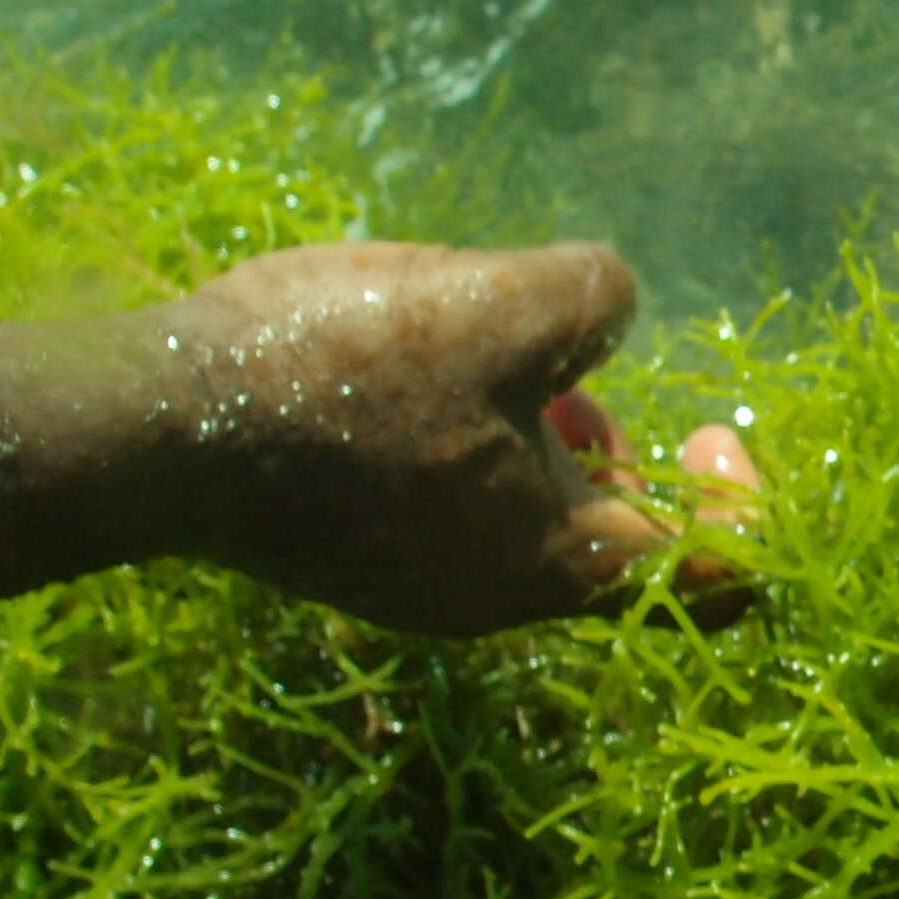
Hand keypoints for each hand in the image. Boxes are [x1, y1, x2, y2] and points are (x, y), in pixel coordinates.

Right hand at [147, 240, 763, 636]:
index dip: (746, 505)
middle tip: (584, 380)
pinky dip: (471, 450)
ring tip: (500, 358)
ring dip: (545, 444)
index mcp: (559, 563)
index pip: (716, 577)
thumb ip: (594, 299)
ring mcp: (420, 586)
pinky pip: (455, 514)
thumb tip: (609, 307)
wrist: (151, 424)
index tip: (713, 426)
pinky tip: (418, 371)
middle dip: (628, 458)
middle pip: (619, 547)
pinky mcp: (356, 558)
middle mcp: (498, 598)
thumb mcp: (502, 302)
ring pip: (531, 526)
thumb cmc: (342, 370)